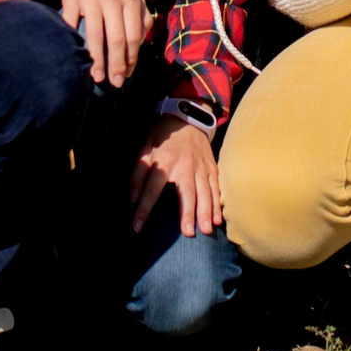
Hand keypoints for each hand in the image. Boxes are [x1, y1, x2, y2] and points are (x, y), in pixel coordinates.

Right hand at [58, 0, 150, 86]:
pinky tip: (75, 57)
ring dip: (96, 60)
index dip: (131, 59)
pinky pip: (72, 25)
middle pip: (116, 38)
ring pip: (95, 35)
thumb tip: (141, 42)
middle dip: (116, 64)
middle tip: (114, 82)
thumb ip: (140, 14)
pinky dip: (73, 43)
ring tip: (97, 77)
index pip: (133, 35)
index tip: (126, 75)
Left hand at [130, 114, 221, 236]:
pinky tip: (217, 220)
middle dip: (188, 213)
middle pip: (186, 192)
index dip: (144, 209)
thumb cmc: (163, 136)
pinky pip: (216, 188)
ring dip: (206, 212)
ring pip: (205, 192)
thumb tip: (132, 198)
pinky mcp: (212, 168)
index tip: (137, 227)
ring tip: (206, 230)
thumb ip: (138, 173)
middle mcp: (185, 166)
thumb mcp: (145, 147)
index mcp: (164, 161)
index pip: (152, 189)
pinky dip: (217, 204)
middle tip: (187, 233)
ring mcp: (201, 167)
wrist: (188, 117)